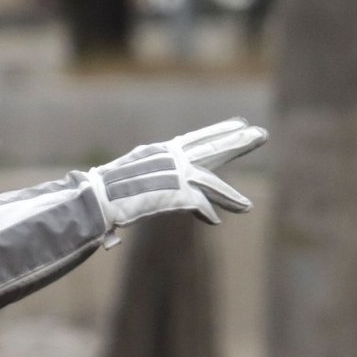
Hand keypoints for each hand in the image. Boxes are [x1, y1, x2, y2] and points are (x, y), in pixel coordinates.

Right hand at [89, 118, 268, 228]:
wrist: (95, 198)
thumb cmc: (97, 194)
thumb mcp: (120, 187)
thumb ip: (133, 198)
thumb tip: (116, 233)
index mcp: (158, 152)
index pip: (194, 140)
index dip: (218, 131)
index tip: (239, 123)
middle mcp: (171, 159)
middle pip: (211, 150)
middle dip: (237, 143)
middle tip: (261, 134)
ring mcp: (175, 175)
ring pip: (211, 182)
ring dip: (229, 196)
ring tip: (247, 207)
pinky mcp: (177, 193)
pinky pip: (198, 204)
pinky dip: (207, 212)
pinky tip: (215, 220)